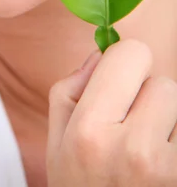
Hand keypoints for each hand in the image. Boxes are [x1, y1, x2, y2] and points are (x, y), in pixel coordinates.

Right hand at [46, 39, 176, 185]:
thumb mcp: (57, 143)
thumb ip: (70, 89)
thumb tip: (101, 53)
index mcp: (91, 131)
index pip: (132, 52)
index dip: (125, 64)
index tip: (121, 84)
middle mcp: (135, 150)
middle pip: (164, 83)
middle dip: (149, 99)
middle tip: (133, 129)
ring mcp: (170, 171)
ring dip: (170, 124)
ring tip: (150, 154)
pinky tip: (162, 169)